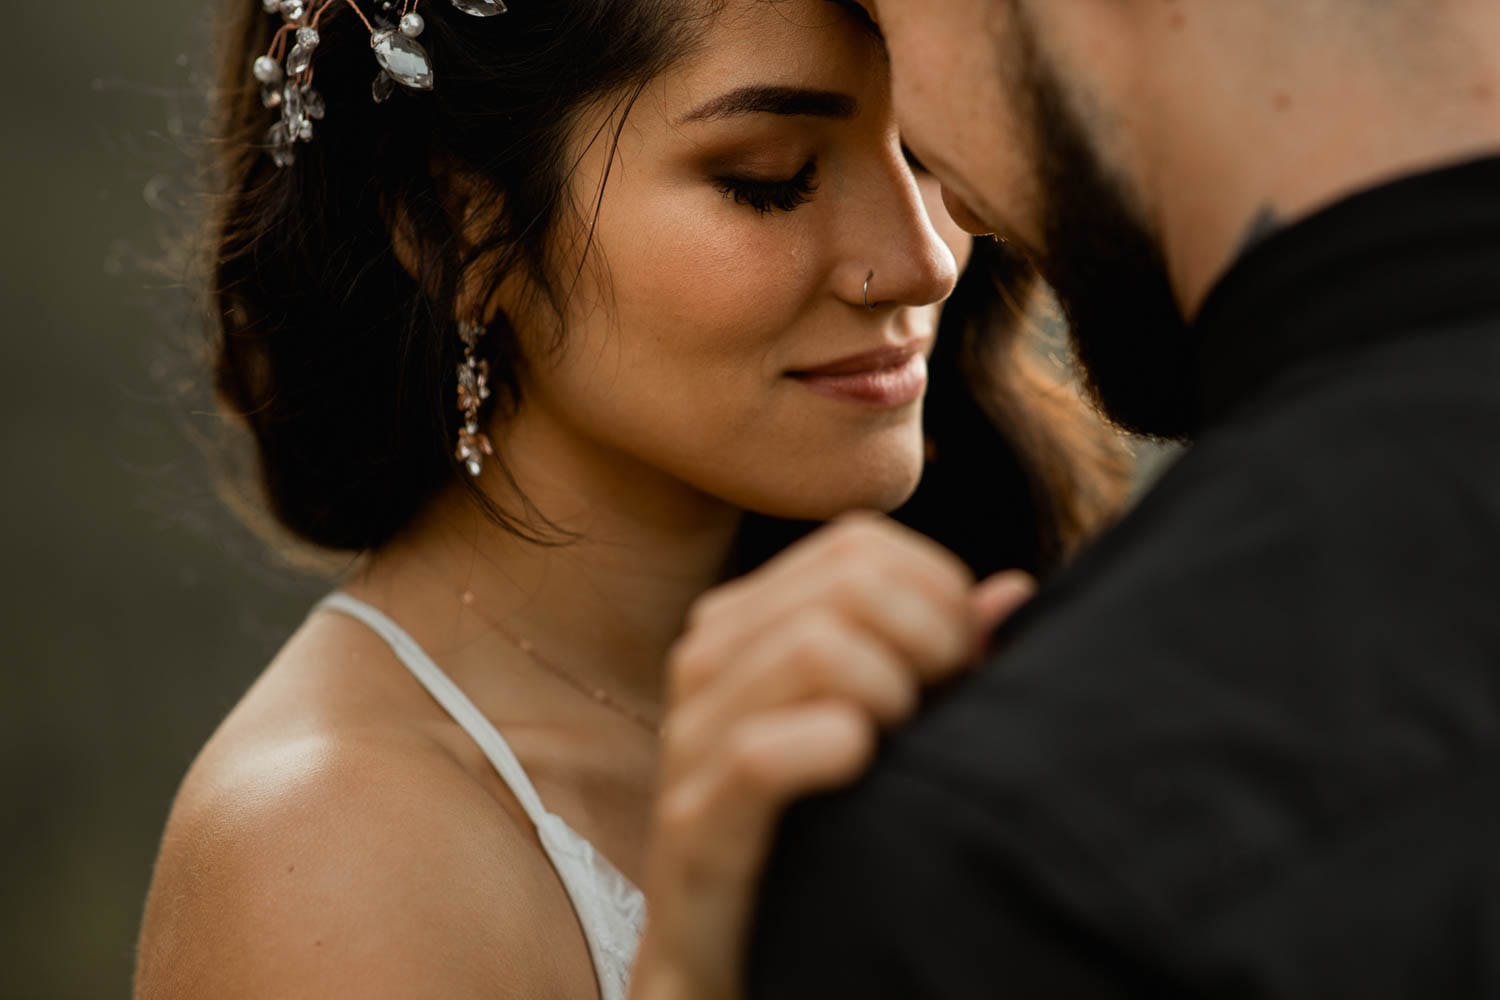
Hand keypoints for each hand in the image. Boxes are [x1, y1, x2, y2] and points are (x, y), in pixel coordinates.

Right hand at [629, 513, 1035, 999]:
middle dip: (928, 639)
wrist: (728, 955)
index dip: (935, 591)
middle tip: (941, 708)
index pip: (856, 545)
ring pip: (814, 648)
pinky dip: (835, 750)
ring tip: (900, 746)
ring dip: (891, 697)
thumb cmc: (817, 826)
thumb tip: (1013, 595)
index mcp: (745, 621)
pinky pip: (762, 753)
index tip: (960, 664)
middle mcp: (707, 659)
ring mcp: (690, 736)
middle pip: (847, 582)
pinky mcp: (691, 821)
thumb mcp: (886, 728)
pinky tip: (861, 768)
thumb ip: (942, 657)